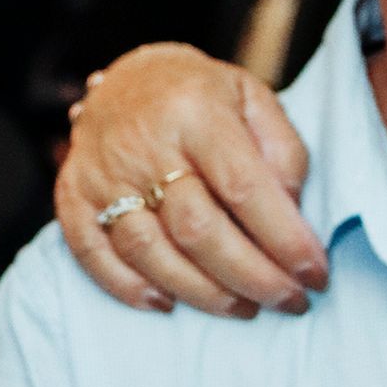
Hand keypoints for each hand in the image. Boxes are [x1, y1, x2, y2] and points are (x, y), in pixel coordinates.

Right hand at [55, 45, 323, 318]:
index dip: (283, 240)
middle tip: (289, 302)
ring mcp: (102, 172)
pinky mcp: (71, 194)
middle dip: (251, 277)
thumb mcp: (254, 98)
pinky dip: (129, 288)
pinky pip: (92, 253)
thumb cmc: (202, 94)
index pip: (244, 188)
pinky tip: (169, 304)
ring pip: (149, 251)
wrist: (127, 77)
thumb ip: (282, 152)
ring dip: (202, 293)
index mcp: (196, 111)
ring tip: (244, 308)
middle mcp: (144, 143)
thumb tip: (293, 215)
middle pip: (197, 230)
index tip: (315, 275)